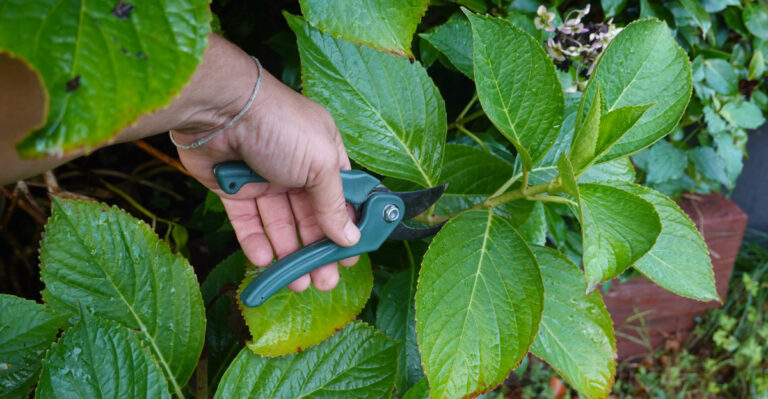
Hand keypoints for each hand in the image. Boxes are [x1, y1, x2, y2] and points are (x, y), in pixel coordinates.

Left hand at [171, 36, 359, 291]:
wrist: (219, 109)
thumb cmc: (278, 126)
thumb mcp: (320, 163)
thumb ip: (334, 204)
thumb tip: (351, 238)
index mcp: (323, 155)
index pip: (340, 198)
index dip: (345, 228)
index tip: (350, 258)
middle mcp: (295, 167)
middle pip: (310, 217)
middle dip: (317, 251)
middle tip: (324, 283)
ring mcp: (263, 179)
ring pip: (279, 224)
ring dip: (289, 254)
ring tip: (298, 284)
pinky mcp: (233, 189)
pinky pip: (247, 222)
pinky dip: (256, 243)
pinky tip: (265, 263)